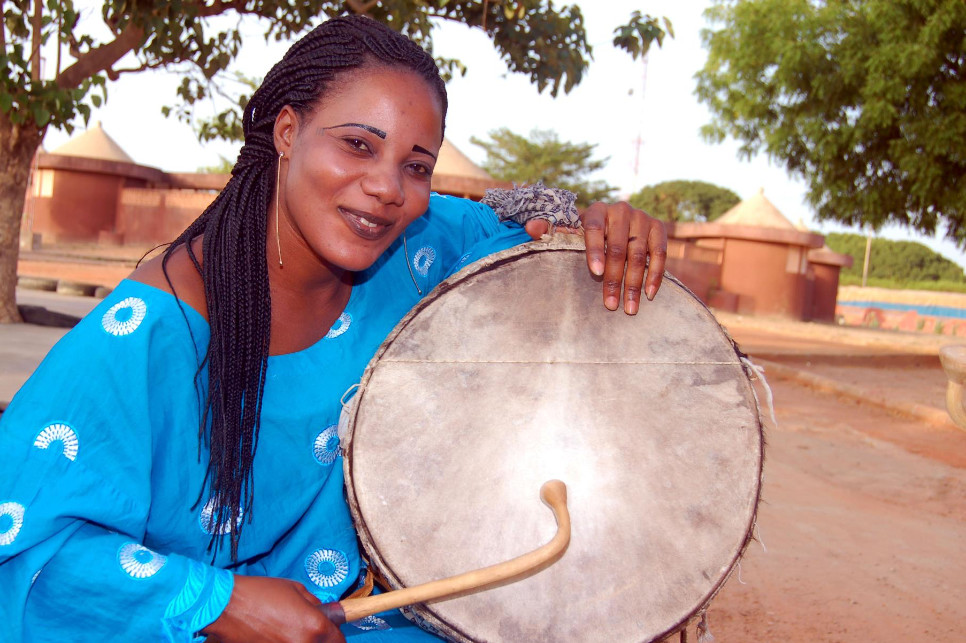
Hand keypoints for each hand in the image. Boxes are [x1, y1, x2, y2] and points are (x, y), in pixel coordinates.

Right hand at [202, 575, 345, 642]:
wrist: (227, 607)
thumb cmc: (261, 593)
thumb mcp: (296, 590)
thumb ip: (315, 605)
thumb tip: (324, 614)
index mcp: (314, 627)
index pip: (338, 642)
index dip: (334, 636)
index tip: (329, 632)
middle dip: (318, 640)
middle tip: (307, 631)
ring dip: (301, 642)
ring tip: (287, 632)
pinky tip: (275, 638)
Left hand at [524, 203, 666, 314]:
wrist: (619, 226)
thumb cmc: (588, 236)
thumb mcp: (570, 233)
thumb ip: (551, 231)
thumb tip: (532, 227)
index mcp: (596, 210)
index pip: (593, 229)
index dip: (594, 250)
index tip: (595, 273)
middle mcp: (621, 210)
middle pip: (617, 247)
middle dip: (614, 278)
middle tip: (610, 304)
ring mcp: (642, 218)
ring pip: (639, 254)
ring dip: (634, 283)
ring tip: (629, 308)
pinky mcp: (659, 228)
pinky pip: (660, 253)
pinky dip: (655, 275)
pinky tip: (649, 294)